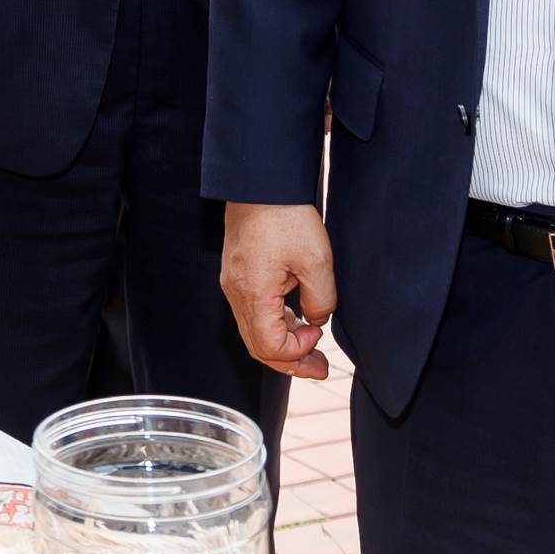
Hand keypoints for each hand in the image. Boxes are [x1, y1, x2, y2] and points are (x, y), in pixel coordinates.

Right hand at [220, 202, 338, 379]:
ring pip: (254, 332)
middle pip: (258, 346)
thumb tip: (317, 320)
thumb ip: (321, 300)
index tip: (319, 334)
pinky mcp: (237, 276)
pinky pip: (252, 313)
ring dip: (283, 345)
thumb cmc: (285, 217)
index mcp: (253, 294)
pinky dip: (275, 325)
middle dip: (291, 362)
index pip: (270, 347)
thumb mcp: (317, 261)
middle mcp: (236, 294)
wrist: (260, 183)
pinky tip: (296, 321)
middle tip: (319, 370)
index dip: (297, 352)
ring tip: (311, 349)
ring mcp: (233, 285)